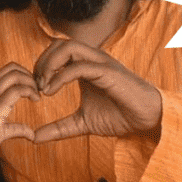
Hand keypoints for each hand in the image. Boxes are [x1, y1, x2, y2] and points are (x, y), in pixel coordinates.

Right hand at [0, 62, 37, 162]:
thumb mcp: (1, 131)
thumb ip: (17, 129)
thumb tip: (32, 134)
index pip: (7, 70)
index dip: (24, 75)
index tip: (32, 89)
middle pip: (12, 67)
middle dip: (29, 74)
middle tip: (37, 90)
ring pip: (15, 74)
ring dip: (30, 81)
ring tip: (37, 94)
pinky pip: (17, 90)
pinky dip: (30, 91)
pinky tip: (36, 99)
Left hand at [32, 39, 161, 142]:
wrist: (147, 119)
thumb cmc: (119, 116)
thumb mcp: (82, 123)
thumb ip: (59, 128)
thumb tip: (34, 137)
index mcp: (84, 66)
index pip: (55, 51)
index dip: (40, 66)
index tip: (34, 88)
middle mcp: (91, 60)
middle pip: (58, 43)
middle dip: (41, 62)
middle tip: (36, 86)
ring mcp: (100, 63)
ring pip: (68, 46)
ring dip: (49, 64)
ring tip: (43, 87)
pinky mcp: (108, 72)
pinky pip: (79, 66)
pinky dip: (60, 77)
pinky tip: (51, 92)